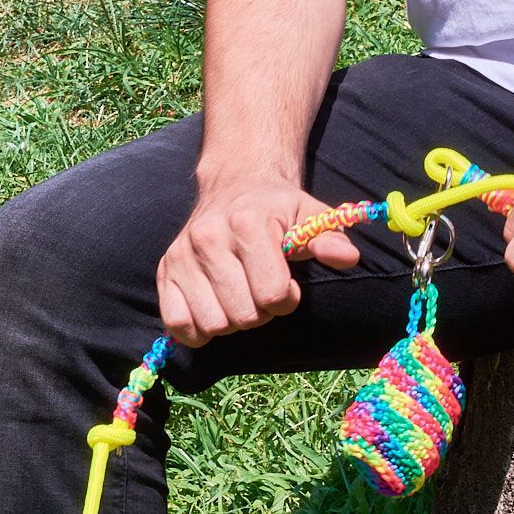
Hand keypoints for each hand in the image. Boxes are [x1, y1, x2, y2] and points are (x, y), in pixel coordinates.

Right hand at [158, 175, 361, 346]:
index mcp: (247, 224)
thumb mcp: (309, 215)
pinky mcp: (165, 272)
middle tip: (260, 289)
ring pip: (214, 325)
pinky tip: (214, 309)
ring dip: (232, 321)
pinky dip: (199, 329)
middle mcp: (208, 238)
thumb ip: (328, 239)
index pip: (272, 295)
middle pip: (244, 315)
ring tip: (238, 296)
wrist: (234, 185)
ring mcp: (182, 256)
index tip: (287, 284)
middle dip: (261, 312)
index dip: (286, 299)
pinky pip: (179, 325)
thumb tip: (347, 258)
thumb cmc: (277, 208)